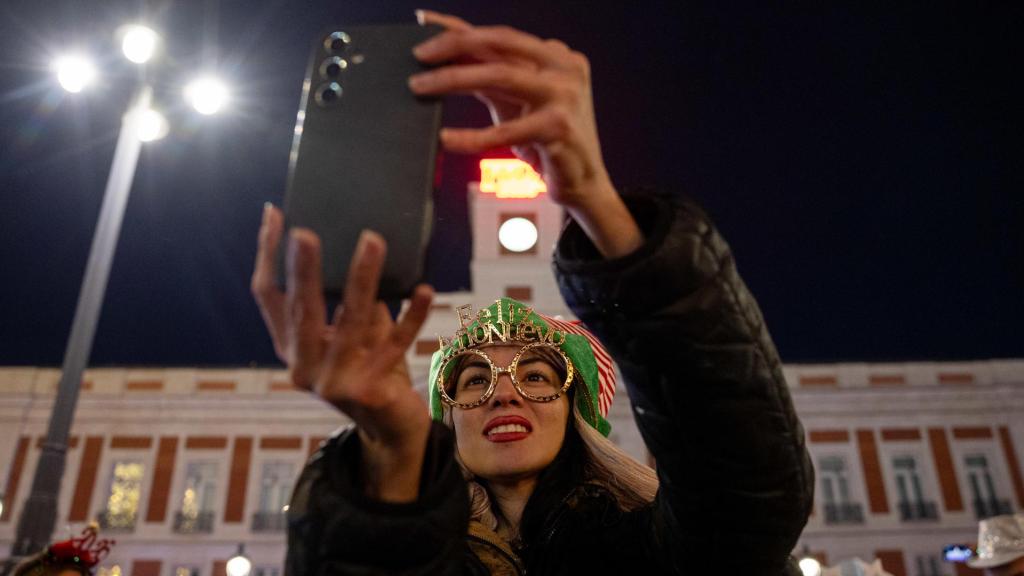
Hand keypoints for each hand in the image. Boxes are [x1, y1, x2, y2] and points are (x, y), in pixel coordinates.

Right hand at [251, 204, 432, 499]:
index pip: (267, 296)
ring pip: (349, 321)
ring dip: (363, 279)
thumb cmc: (371, 370)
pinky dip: (410, 316)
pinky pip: (394, 344)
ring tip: (372, 242)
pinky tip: (424, 291)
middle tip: (306, 232)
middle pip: (300, 310)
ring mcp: (334, 382)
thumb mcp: (351, 334)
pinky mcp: (369, 391)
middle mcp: (303, 366)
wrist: (390, 432)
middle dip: (304, 270)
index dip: (268, 255)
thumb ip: (348, 300)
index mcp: (290, 348)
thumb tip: (360, 242)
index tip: (275, 214)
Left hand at [410, 11, 642, 257]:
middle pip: (499, 45)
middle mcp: (564, 67)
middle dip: (453, 45)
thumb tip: (444, 54)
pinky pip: (506, 131)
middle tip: (417, 56)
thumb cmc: (544, 140)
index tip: (423, 21)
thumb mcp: (516, 101)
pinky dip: (471, 136)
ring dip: (453, 79)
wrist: (583, 182)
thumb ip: (489, 76)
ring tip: (420, 87)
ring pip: (500, 76)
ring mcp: (565, 96)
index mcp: (554, 55)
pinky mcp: (559, 128)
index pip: (500, 35)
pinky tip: (447, 138)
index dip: (460, 28)